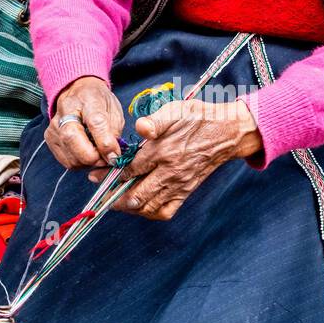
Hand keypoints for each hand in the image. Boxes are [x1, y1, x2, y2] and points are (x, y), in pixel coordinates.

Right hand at [46, 76, 124, 168]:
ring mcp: (55, 127)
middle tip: (106, 158)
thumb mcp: (114, 110)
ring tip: (97, 154)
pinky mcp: (50, 139)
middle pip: (73, 140)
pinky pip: (66, 161)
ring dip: (88, 162)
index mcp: (87, 100)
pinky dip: (79, 163)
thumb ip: (114, 132)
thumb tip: (112, 156)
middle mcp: (66, 112)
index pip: (95, 123)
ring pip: (70, 156)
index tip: (114, 155)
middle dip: (94, 157)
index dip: (106, 143)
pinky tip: (87, 154)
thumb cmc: (97, 101)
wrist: (77, 91)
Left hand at [88, 97, 262, 219]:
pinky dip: (148, 212)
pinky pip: (164, 211)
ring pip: (147, 207)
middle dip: (113, 196)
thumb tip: (140, 128)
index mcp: (164, 152)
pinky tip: (139, 205)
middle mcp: (170, 173)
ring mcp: (179, 185)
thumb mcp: (175, 110)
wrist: (227, 132)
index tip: (96, 174)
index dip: (109, 174)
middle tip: (101, 192)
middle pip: (135, 195)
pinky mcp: (186, 192)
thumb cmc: (199, 118)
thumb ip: (155, 121)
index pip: (129, 170)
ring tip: (115, 200)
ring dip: (128, 207)